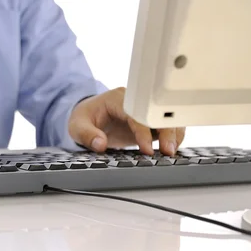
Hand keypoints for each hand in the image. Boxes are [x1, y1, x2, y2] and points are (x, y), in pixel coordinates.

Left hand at [68, 87, 185, 155]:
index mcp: (118, 99)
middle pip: (157, 113)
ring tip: (171, 151)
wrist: (87, 115)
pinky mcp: (148, 121)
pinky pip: (165, 126)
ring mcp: (144, 111)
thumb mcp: (77, 126)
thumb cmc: (84, 118)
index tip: (147, 149)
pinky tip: (171, 148)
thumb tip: (100, 144)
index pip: (137, 113)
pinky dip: (172, 135)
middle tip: (168, 150)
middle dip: (166, 131)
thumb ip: (87, 135)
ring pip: (166, 118)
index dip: (144, 131)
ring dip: (173, 134)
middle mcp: (135, 102)